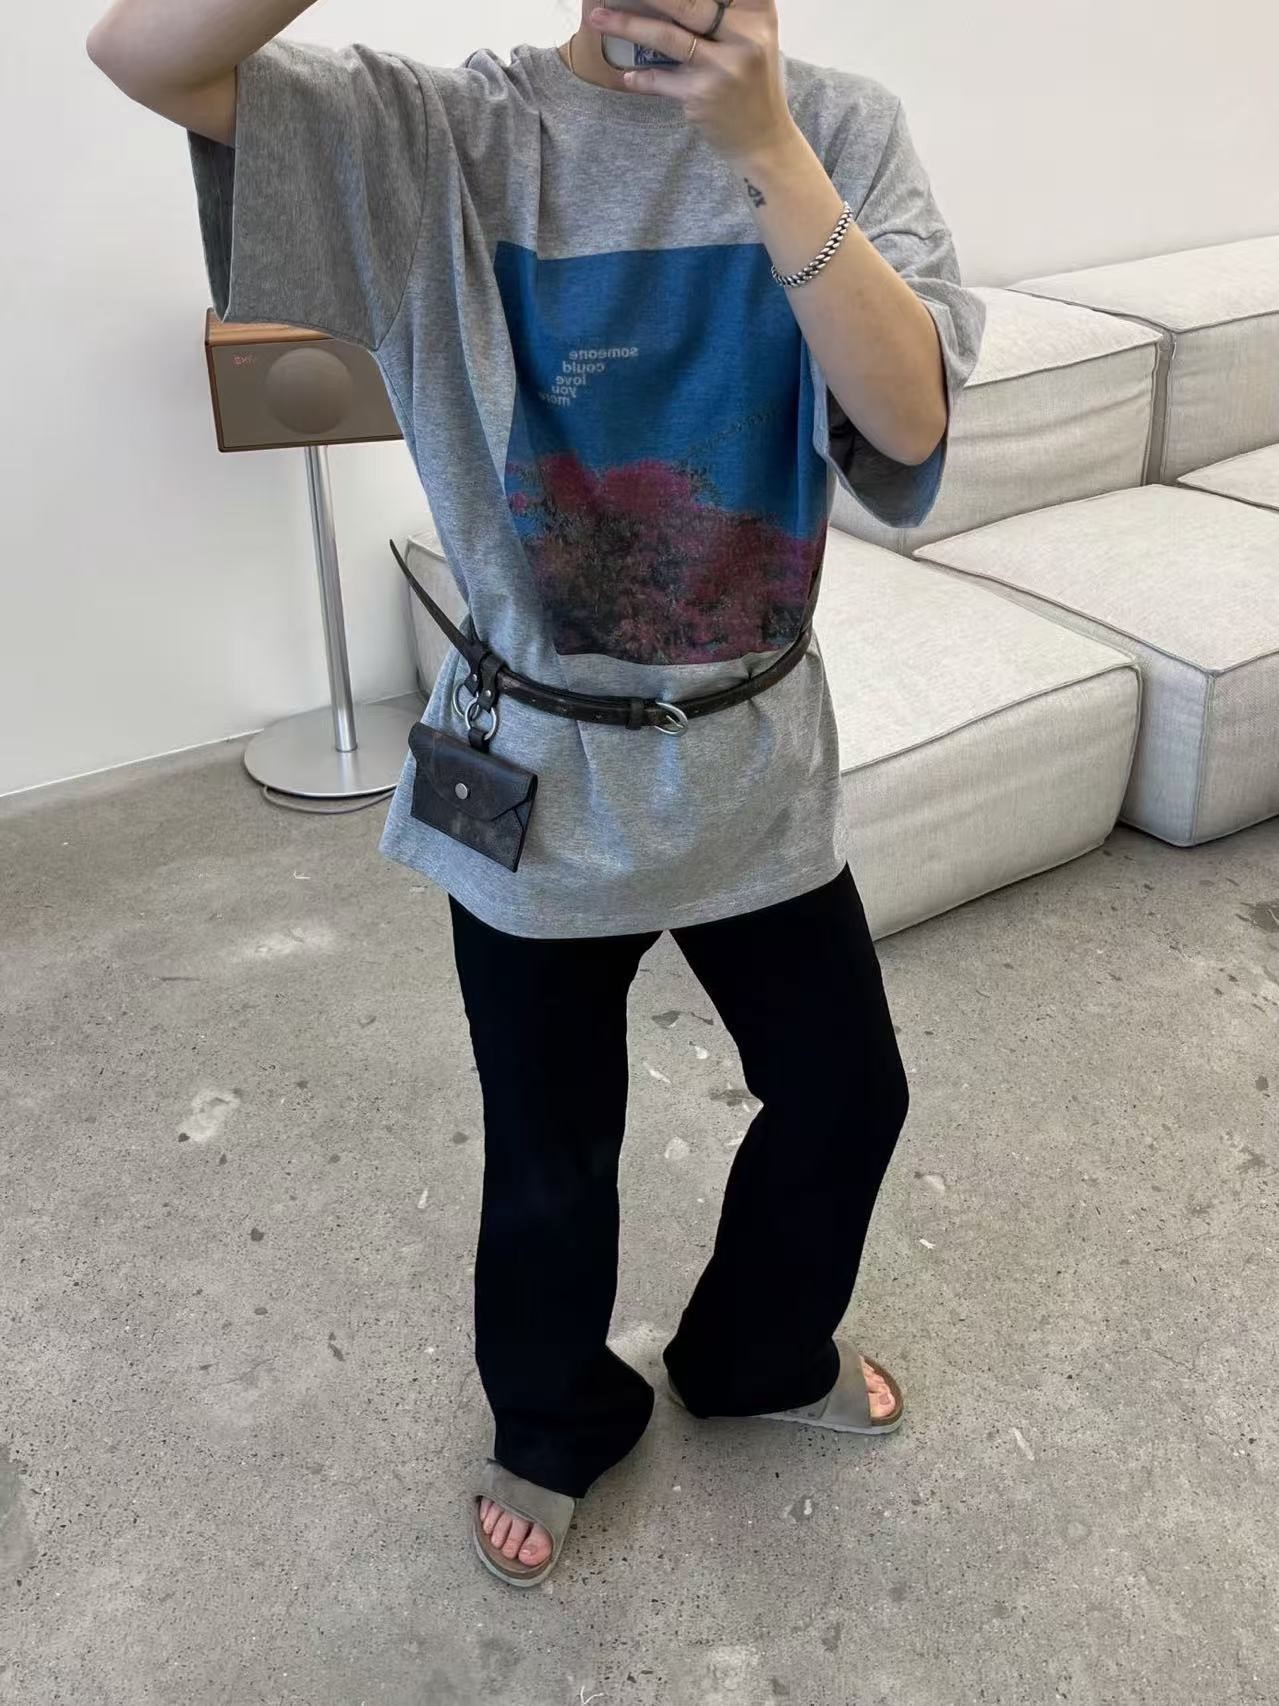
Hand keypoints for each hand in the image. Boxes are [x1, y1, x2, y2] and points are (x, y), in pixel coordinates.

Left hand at [586, 0, 799, 167]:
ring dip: (626, 25)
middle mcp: (745, 34)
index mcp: (757, 12)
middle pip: (687, 3)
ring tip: (598, 17)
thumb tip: (671, 6)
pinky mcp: (703, 95)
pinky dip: (641, 78)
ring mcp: (723, 66)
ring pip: (666, 36)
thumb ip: (725, 12)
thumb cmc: (751, 81)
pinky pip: (661, 80)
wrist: (764, 139)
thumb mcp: (750, 36)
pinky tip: (628, 75)